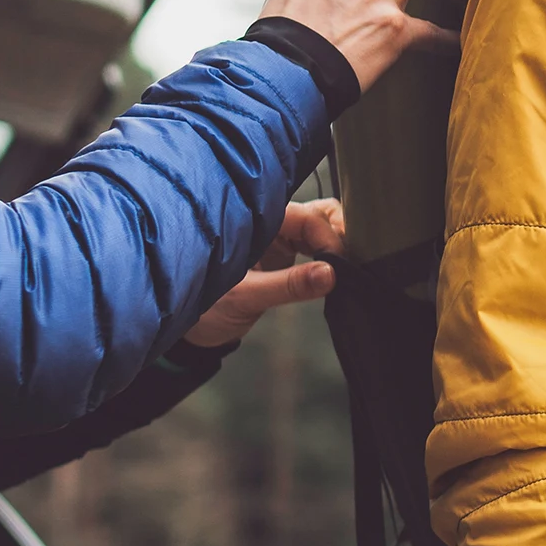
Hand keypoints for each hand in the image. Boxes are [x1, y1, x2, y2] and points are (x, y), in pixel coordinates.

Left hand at [183, 200, 345, 348]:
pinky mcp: (282, 259)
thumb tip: (331, 274)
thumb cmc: (205, 307)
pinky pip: (313, 250)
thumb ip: (288, 285)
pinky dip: (328, 259)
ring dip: (336, 246)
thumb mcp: (246, 297)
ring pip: (319, 230)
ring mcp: (277, 241)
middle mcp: (269, 225)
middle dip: (339, 232)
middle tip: (356, 259)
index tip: (340, 264)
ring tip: (351, 268)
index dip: (328, 236)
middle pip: (318, 215)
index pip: (307, 216)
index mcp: (256, 223)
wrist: (189, 329)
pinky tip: (338, 275)